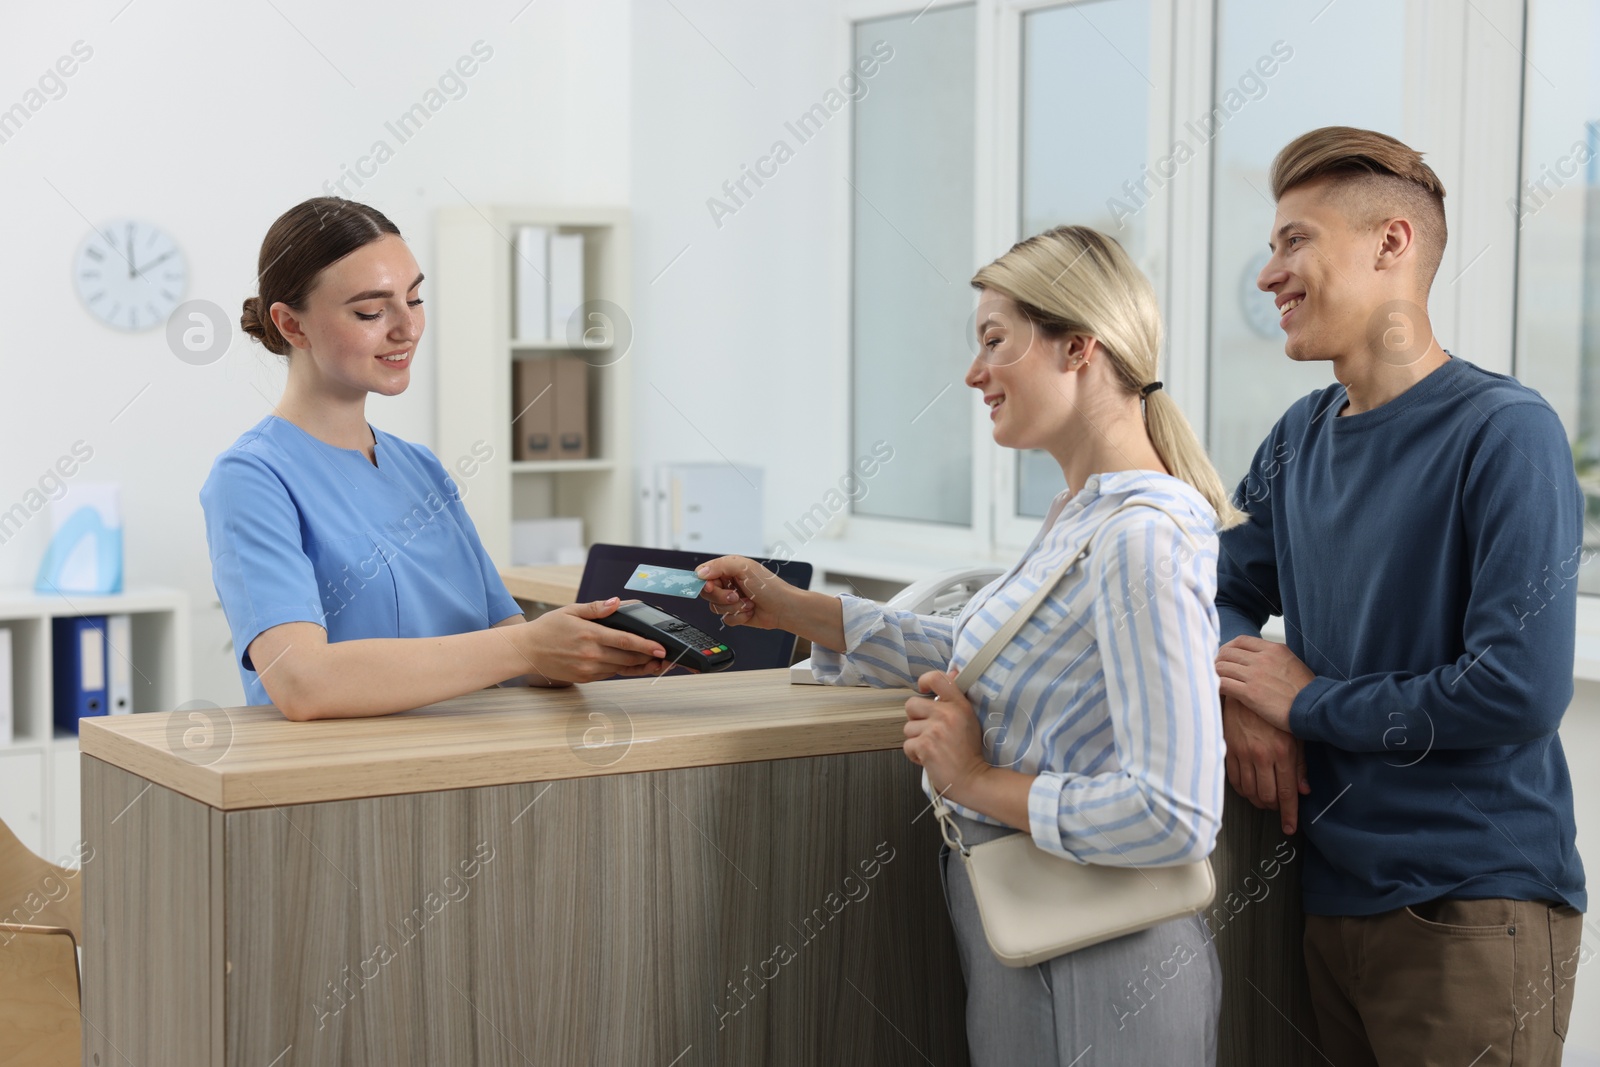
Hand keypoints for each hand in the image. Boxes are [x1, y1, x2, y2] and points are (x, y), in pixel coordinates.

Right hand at [519, 598, 669, 683]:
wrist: (527, 651)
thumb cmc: (548, 628)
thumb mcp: (570, 611)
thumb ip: (596, 608)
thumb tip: (616, 602)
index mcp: (590, 635)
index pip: (625, 641)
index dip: (646, 645)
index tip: (661, 648)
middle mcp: (591, 654)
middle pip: (628, 658)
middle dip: (648, 658)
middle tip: (664, 656)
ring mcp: (588, 669)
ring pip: (621, 668)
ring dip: (638, 666)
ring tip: (654, 663)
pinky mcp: (585, 678)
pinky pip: (609, 674)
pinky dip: (621, 668)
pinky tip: (630, 664)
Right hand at [696, 555, 797, 629]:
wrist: (783, 608)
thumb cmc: (769, 586)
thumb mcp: (744, 568)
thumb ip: (720, 566)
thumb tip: (699, 573)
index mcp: (728, 568)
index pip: (703, 574)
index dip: (703, 582)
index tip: (710, 587)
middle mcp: (728, 583)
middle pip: (707, 593)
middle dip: (722, 596)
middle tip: (736, 595)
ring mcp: (731, 600)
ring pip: (715, 607)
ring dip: (733, 607)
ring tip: (748, 602)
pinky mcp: (735, 614)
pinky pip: (725, 619)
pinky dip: (738, 617)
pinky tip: (750, 611)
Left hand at [903, 668, 989, 800]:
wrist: (972, 778)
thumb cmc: (970, 752)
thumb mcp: (969, 718)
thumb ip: (956, 697)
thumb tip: (952, 672)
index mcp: (959, 705)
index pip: (937, 678)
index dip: (924, 680)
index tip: (924, 690)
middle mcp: (946, 714)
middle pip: (911, 704)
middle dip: (915, 719)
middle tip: (929, 730)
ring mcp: (935, 730)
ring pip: (908, 728)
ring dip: (916, 739)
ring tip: (933, 747)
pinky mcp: (925, 746)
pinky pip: (907, 745)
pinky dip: (915, 754)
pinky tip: (929, 757)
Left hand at [1215, 635, 1313, 731]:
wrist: (1315, 708)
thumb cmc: (1307, 691)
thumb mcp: (1292, 664)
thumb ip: (1274, 658)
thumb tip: (1260, 658)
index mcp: (1273, 649)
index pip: (1241, 641)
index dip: (1229, 648)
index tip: (1225, 657)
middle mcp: (1262, 658)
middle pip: (1227, 652)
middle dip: (1218, 660)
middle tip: (1215, 671)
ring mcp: (1255, 675)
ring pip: (1221, 667)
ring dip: (1214, 673)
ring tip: (1213, 681)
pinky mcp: (1250, 693)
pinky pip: (1222, 684)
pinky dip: (1215, 686)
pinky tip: (1215, 692)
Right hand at [1222, 695, 1309, 833]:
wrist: (1246, 688)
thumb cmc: (1273, 710)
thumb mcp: (1295, 734)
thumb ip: (1299, 764)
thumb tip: (1303, 790)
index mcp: (1283, 752)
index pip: (1287, 793)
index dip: (1288, 814)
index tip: (1289, 827)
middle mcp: (1262, 755)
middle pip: (1267, 795)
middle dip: (1273, 806)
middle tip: (1277, 805)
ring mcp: (1243, 753)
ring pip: (1249, 791)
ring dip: (1257, 799)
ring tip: (1263, 797)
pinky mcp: (1228, 749)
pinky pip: (1234, 780)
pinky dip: (1242, 789)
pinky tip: (1248, 787)